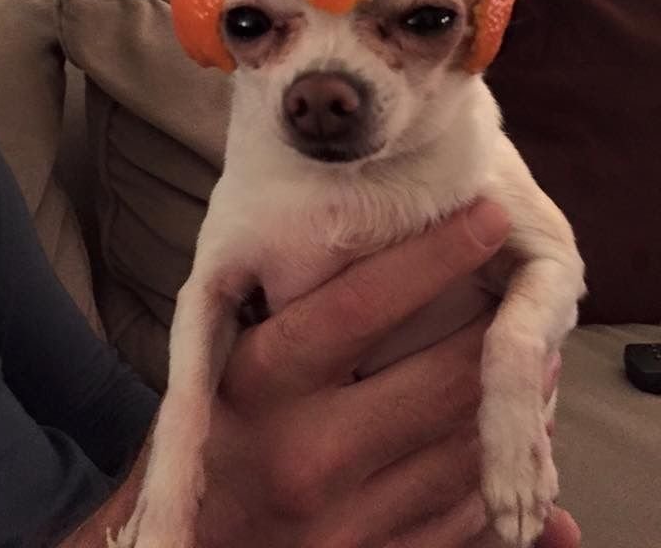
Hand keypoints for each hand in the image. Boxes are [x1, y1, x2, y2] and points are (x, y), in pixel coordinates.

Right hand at [187, 200, 578, 546]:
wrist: (197, 547)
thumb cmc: (218, 434)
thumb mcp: (229, 364)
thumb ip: (295, 311)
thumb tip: (369, 239)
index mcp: (259, 384)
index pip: (360, 303)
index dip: (435, 254)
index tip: (487, 213)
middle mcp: (302, 452)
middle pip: (439, 378)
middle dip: (499, 332)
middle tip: (523, 294)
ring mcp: (344, 522)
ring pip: (467, 446)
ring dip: (512, 400)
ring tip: (532, 361)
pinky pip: (467, 514)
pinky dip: (493, 466)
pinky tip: (502, 433)